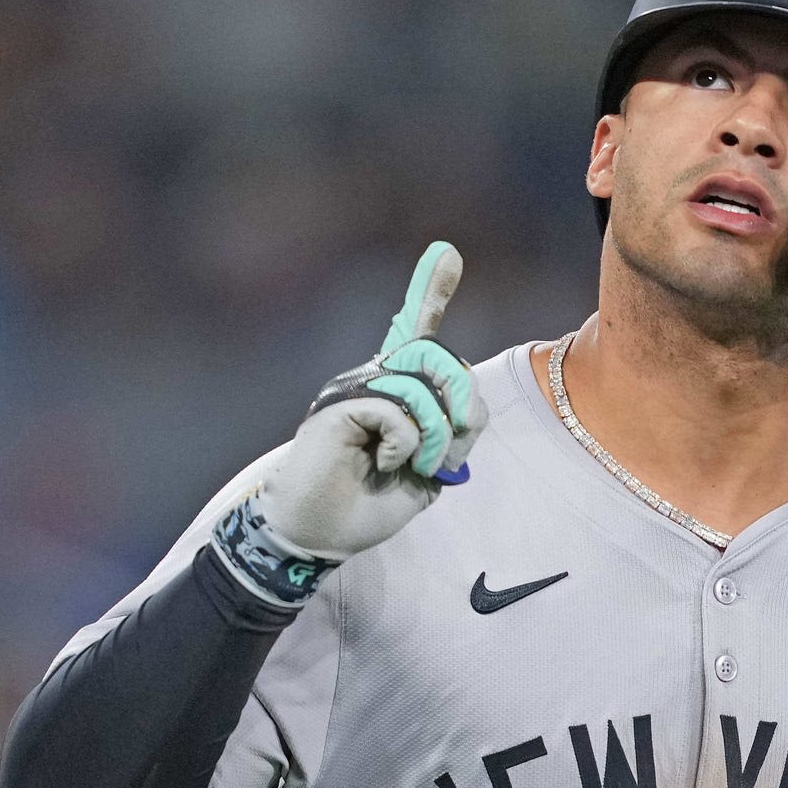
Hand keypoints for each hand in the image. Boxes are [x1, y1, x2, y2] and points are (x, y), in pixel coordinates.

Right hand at [252, 242, 490, 558]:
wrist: (319, 534)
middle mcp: (373, 380)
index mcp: (394, 391)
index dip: (428, 291)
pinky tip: (384, 462)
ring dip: (435, 436)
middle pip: (436, 355)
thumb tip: (468, 408)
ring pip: (422, 386)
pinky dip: (405, 443)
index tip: (446, 253)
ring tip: (416, 465)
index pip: (411, 330)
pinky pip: (396, 408)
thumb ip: (452, 436)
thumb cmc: (366, 506)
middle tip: (455, 443)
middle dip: (461, 400)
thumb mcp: (428, 472)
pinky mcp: (339, 406)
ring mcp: (354, 389)